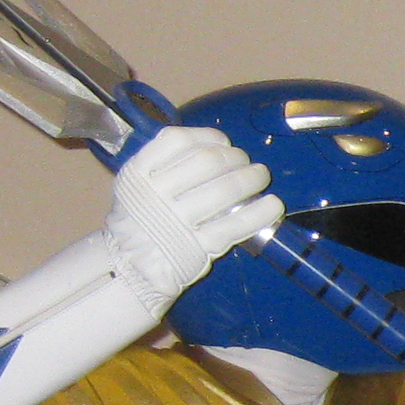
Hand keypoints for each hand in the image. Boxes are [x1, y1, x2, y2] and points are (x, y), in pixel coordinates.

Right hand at [103, 127, 281, 318]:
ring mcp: (177, 222)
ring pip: (224, 190)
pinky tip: (273, 205)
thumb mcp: (135, 186)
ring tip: (261, 176)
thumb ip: (163, 164)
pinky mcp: (198, 247)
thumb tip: (212, 146)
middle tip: (245, 161)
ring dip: (251, 178)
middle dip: (234, 157)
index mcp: (138, 173)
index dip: (207, 137)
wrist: (131, 267)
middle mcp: (155, 194)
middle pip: (207, 161)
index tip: (223, 142)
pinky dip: (260, 212)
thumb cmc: (141, 221)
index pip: (177, 140)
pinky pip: (236, 225)